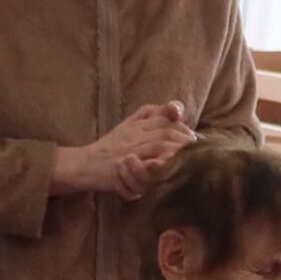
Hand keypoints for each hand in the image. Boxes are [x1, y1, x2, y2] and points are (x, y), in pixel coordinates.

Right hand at [56, 103, 196, 197]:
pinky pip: (147, 165)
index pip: (162, 117)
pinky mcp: (123, 167)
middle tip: (197, 150)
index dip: (181, 125)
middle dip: (184, 140)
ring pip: (159, 145)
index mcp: (135, 123)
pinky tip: (171, 169)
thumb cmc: (107, 148)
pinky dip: (162, 166)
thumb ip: (146, 115)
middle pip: (165, 131)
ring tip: (189, 161)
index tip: (193, 137)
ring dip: (178, 152)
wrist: (83, 165)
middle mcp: (132, 134)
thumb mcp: (126, 125)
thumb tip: (172, 109)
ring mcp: (128, 150)